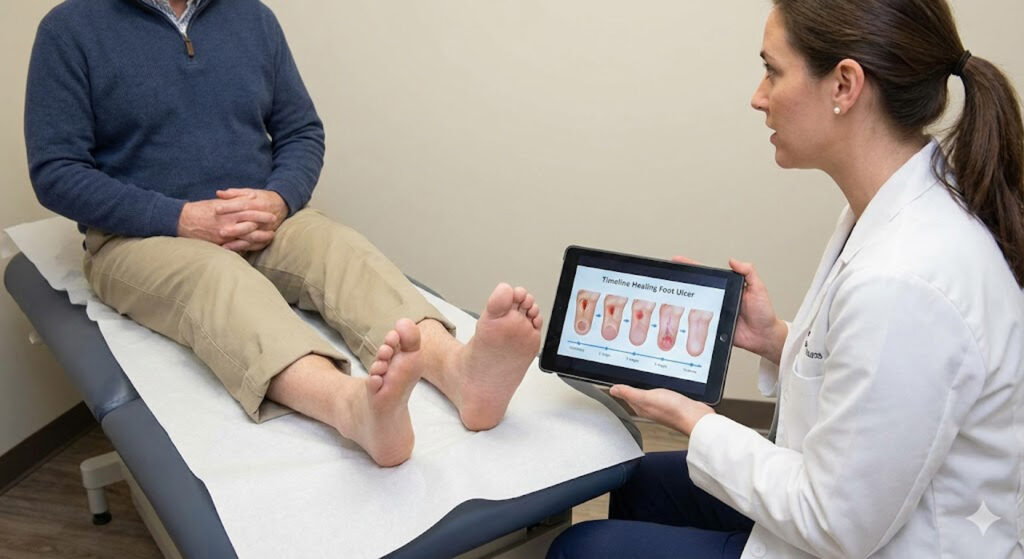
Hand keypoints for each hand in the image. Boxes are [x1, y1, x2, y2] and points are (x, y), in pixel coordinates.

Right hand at [177, 198, 277, 248]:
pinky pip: (237, 248)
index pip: (249, 212)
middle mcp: (227, 224)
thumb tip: (249, 198)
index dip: (262, 214)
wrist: (182, 221)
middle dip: (264, 228)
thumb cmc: (201, 210)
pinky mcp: (219, 244)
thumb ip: (234, 201)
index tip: (272, 215)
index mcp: (227, 211)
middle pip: (250, 226)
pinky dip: (247, 248)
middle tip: (275, 228)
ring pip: (246, 239)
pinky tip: (256, 247)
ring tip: (269, 238)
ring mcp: (223, 236)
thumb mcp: (218, 203)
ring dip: (259, 239)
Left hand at [214, 188, 289, 251]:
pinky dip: (242, 247)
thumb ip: (234, 193)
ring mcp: (266, 228)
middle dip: (234, 228)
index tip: (216, 209)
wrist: (282, 205)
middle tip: (220, 231)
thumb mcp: (250, 192)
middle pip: (248, 223)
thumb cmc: (262, 198)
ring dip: (238, 241)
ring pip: (252, 236)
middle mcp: (263, 217)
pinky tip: (231, 249)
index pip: (242, 205)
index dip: (229, 207)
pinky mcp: (266, 236)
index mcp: (258, 204)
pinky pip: (255, 245)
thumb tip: (218, 193)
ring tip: (223, 244)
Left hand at [610, 384, 713, 435]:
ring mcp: (662, 405)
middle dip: (632, 385)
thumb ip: (630, 393)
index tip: (616, 378)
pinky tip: (661, 383)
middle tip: (627, 376)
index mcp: (641, 407)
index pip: (626, 396)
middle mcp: (650, 407)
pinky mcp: (673, 403)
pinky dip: (659, 387)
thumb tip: (613, 390)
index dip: (621, 387)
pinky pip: (662, 394)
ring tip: (641, 377)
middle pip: (637, 396)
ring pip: (650, 394)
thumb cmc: (673, 410)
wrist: (695, 416)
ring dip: (646, 386)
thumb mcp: (647, 397)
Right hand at [672, 255, 786, 363]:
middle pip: (695, 290)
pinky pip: (698, 325)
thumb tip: (734, 260)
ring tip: (669, 297)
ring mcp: (713, 314)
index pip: (706, 275)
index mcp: (726, 288)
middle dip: (680, 283)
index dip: (691, 267)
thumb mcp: (758, 289)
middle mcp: (717, 299)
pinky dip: (688, 324)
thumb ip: (748, 273)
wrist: (764, 337)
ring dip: (681, 304)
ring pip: (693, 308)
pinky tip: (679, 321)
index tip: (677, 261)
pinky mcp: (712, 328)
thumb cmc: (763, 313)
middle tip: (667, 277)